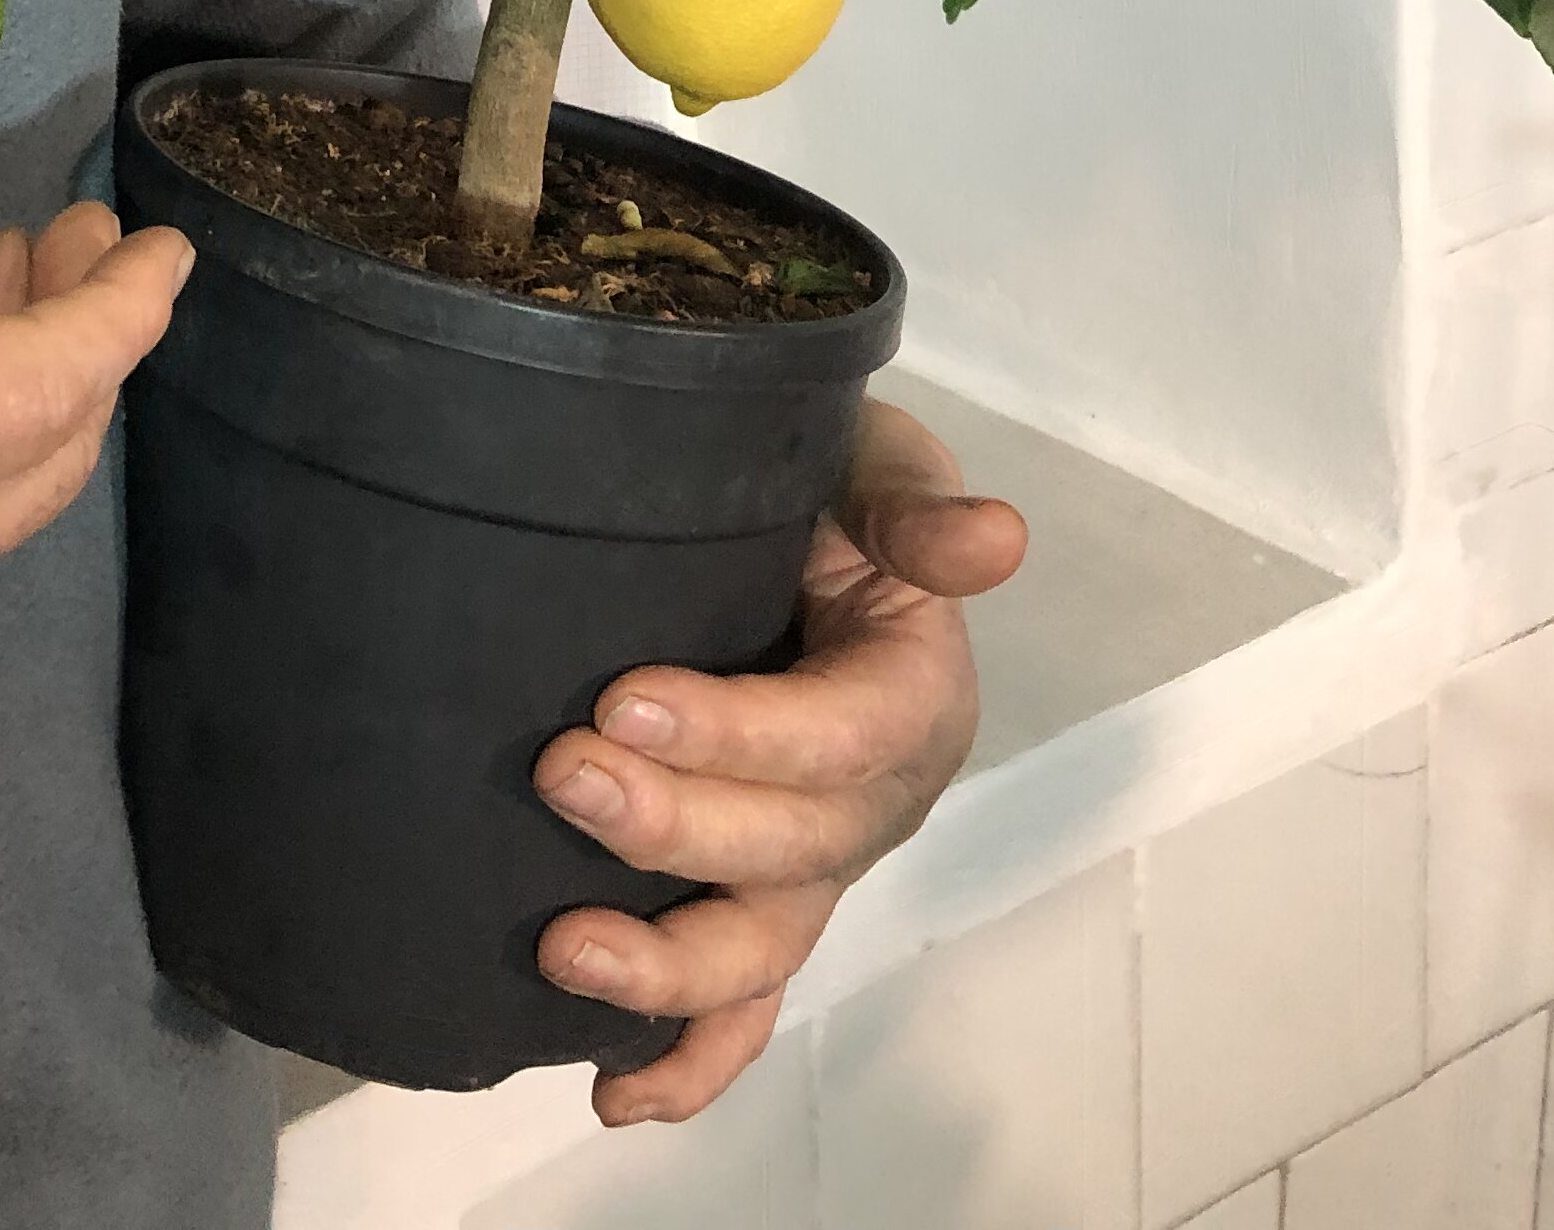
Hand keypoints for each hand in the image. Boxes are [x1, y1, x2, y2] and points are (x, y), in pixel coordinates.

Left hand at [528, 399, 1026, 1124]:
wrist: (782, 523)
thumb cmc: (825, 486)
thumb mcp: (873, 464)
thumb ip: (914, 503)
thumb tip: (993, 539)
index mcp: (913, 693)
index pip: (841, 733)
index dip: (740, 734)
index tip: (624, 704)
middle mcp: (874, 801)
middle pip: (793, 850)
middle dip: (674, 830)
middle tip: (560, 775)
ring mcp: (817, 866)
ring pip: (762, 948)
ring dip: (668, 968)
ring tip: (565, 948)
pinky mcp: (761, 902)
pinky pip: (740, 1005)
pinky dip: (687, 1058)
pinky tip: (613, 1090)